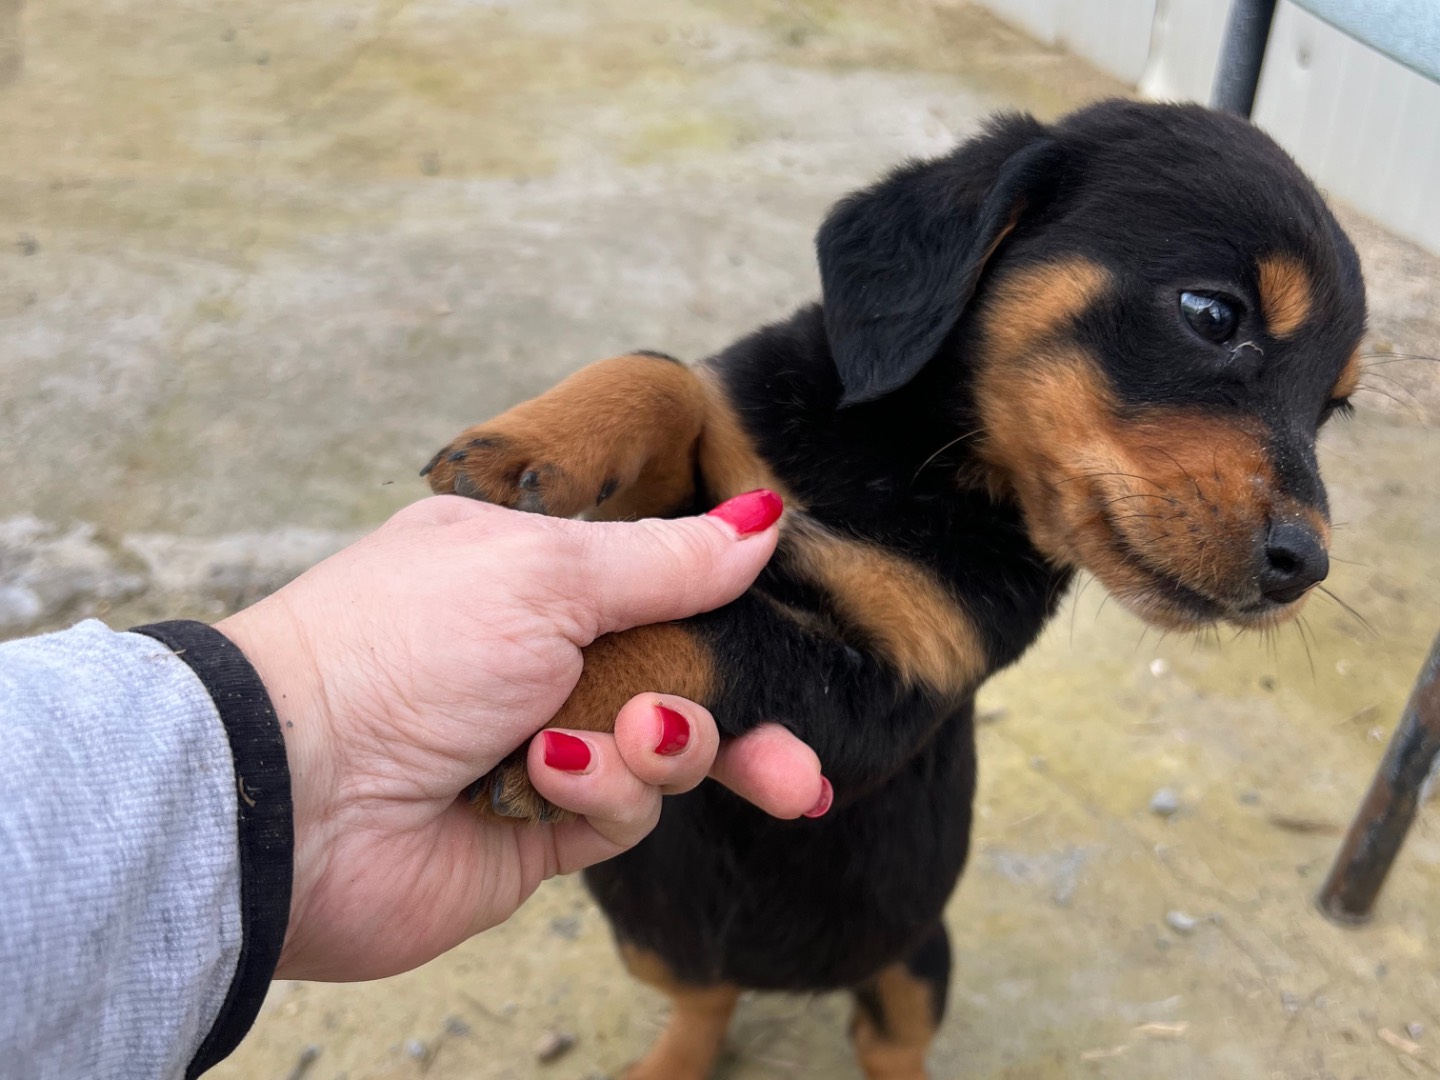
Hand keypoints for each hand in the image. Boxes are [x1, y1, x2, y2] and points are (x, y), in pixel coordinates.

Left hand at [216, 494, 822, 981]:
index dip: (720, 594)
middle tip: (799, 767)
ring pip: (665, 748)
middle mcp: (538, 650)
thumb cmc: (402, 646)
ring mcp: (540, 738)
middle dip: (742, 717)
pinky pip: (620, 808)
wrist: (294, 798)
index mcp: (527, 567)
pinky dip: (599, 789)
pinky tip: (549, 775)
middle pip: (681, 673)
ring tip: (637, 736)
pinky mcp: (537, 826)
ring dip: (663, 745)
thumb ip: (664, 558)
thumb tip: (760, 518)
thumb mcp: (545, 570)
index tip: (782, 609)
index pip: (656, 571)